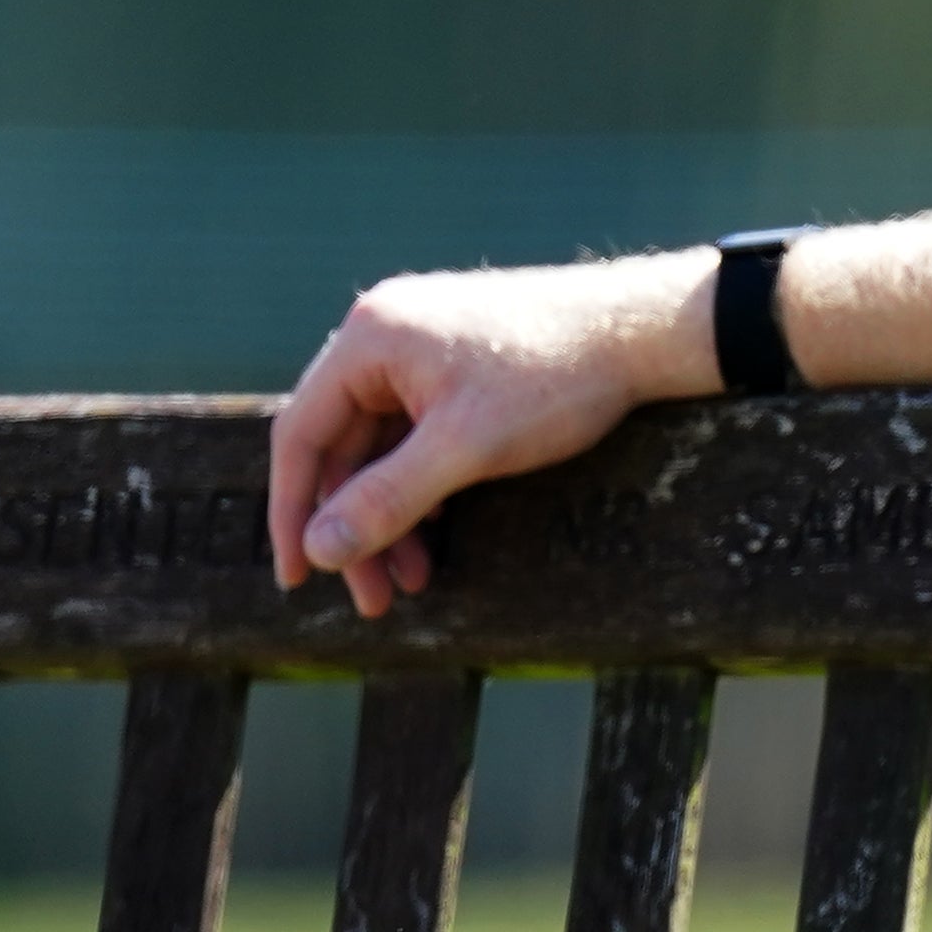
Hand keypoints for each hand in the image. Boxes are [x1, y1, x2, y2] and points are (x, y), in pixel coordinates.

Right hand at [264, 252, 714, 619]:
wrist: (640, 332)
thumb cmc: (555, 378)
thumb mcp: (465, 450)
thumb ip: (388, 501)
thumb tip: (319, 552)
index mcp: (368, 340)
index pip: (301, 435)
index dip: (291, 512)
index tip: (296, 579)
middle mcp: (382, 337)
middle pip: (340, 449)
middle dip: (354, 528)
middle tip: (374, 600)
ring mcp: (419, 351)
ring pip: (380, 451)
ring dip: (391, 518)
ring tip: (414, 581)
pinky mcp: (454, 369)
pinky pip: (414, 438)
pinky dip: (420, 490)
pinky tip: (437, 536)